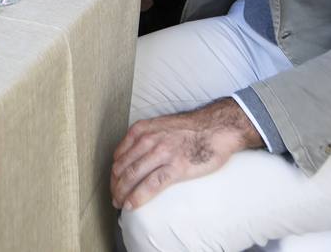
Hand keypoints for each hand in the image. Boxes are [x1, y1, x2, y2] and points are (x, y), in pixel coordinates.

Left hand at [110, 98, 262, 209]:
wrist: (217, 128)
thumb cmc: (192, 129)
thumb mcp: (161, 125)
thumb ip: (145, 137)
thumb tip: (134, 153)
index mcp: (142, 130)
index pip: (118, 155)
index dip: (113, 172)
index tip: (114, 183)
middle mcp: (148, 140)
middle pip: (122, 168)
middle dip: (115, 185)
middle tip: (114, 197)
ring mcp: (161, 154)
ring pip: (132, 177)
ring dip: (122, 193)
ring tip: (119, 203)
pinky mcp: (175, 168)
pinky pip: (150, 185)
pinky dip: (137, 197)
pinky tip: (131, 205)